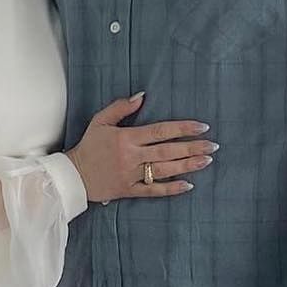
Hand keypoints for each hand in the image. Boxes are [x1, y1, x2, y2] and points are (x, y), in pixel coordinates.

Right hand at [67, 92, 215, 202]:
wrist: (73, 176)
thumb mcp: (100, 121)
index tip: (202, 127)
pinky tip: (188, 185)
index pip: (160, 131)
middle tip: (213, 145)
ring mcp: (132, 175)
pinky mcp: (129, 190)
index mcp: (126, 138)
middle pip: (167, 151)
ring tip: (207, 160)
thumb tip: (142, 96)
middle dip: (192, 147)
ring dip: (187, 165)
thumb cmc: (88, 146)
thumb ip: (121, 107)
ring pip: (164, 169)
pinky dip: (170, 188)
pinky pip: (153, 190)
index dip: (183, 128)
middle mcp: (132, 157)